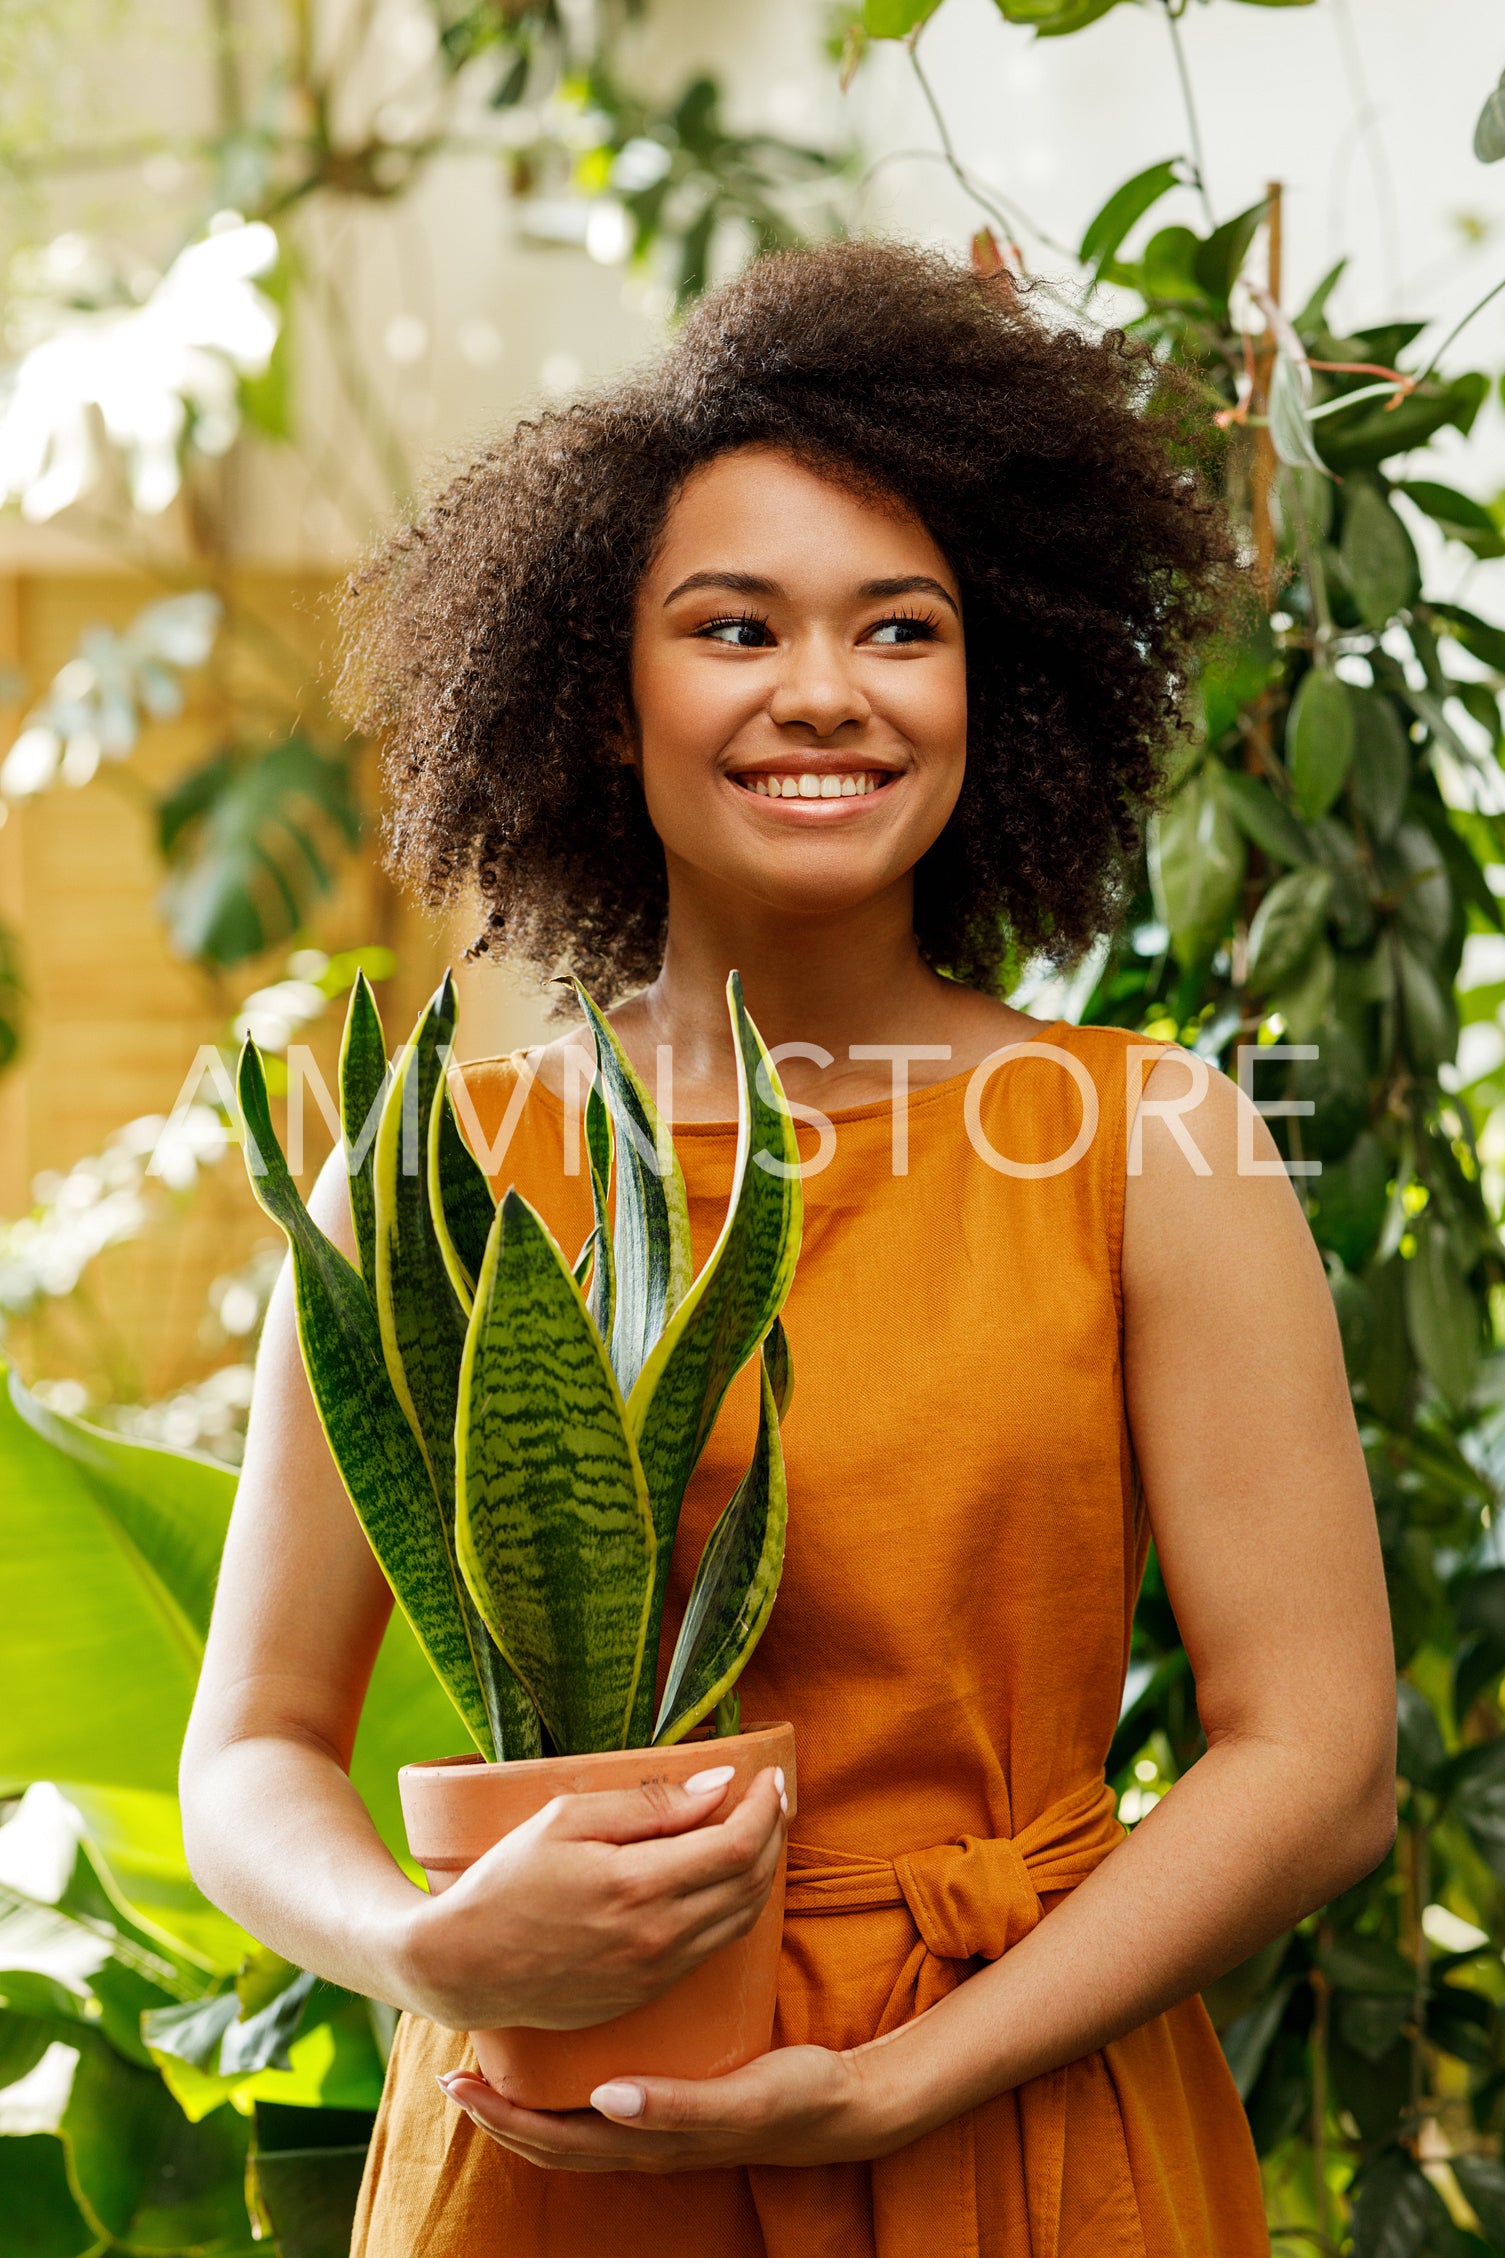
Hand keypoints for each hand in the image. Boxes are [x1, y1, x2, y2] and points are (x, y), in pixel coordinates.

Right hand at [397, 1763, 786, 2031]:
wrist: (464, 1967)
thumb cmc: (507, 1880)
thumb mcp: (566, 1819)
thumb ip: (649, 1804)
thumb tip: (721, 1785)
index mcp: (637, 1886)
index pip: (736, 1846)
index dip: (765, 1807)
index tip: (771, 1777)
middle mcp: (657, 1936)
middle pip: (751, 1882)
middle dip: (774, 1833)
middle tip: (774, 1796)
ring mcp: (655, 1972)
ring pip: (741, 1919)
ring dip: (761, 1871)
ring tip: (759, 1830)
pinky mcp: (647, 1993)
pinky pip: (713, 1946)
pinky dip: (734, 1906)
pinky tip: (725, 1877)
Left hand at [435, 2040, 905, 2172]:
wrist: (847, 2105)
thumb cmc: (795, 2097)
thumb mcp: (741, 2099)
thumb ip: (677, 2104)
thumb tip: (606, 2099)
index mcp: (649, 2138)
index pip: (555, 2140)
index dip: (502, 2117)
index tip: (460, 2082)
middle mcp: (645, 2140)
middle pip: (551, 2143)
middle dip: (498, 2115)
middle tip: (454, 2074)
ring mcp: (660, 2127)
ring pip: (573, 2130)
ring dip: (526, 2108)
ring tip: (494, 2070)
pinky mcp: (677, 2105)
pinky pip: (603, 2109)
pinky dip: (567, 2094)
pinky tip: (565, 2056)